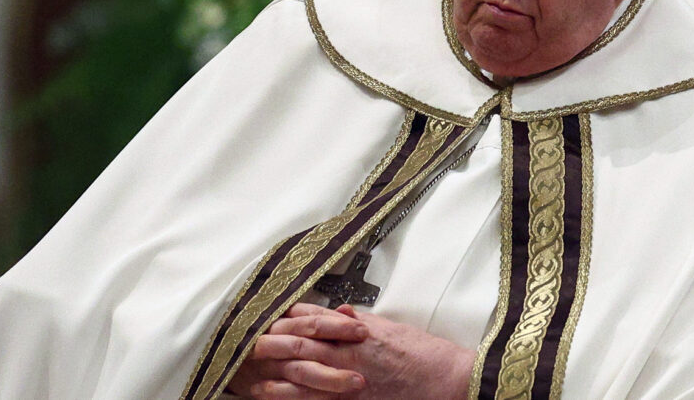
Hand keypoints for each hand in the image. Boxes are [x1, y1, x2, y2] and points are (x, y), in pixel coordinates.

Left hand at [228, 303, 474, 398]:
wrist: (443, 378)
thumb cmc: (421, 354)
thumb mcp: (390, 328)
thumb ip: (361, 321)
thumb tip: (339, 313)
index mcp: (356, 332)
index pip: (314, 320)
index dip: (290, 319)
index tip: (274, 317)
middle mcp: (348, 354)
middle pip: (301, 346)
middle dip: (273, 344)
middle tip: (250, 343)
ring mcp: (349, 380)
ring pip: (302, 376)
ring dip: (275, 376)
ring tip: (254, 378)